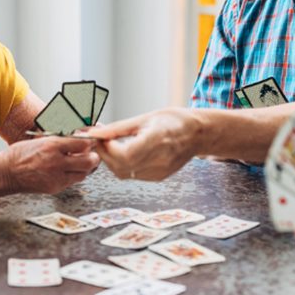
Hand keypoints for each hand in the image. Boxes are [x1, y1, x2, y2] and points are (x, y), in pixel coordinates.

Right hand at [0, 136, 99, 193]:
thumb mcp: (42, 140)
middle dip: (93, 157)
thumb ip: (62, 139)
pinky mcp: (55, 188)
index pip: (83, 143)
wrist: (7, 173)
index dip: (91, 141)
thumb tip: (82, 136)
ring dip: (85, 167)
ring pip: (84, 173)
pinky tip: (68, 170)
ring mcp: (57, 177)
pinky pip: (73, 181)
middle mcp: (56, 162)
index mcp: (52, 146)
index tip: (91, 140)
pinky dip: (74, 175)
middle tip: (91, 153)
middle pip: (89, 161)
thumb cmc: (22, 154)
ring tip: (79, 162)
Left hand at [85, 108, 200, 180]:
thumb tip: (96, 133)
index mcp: (158, 139)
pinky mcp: (159, 177)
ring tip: (110, 146)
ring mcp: (160, 171)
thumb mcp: (145, 118)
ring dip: (112, 161)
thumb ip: (118, 128)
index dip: (108, 149)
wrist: (197, 133)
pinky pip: (133, 175)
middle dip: (105, 155)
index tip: (101, 138)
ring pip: (124, 173)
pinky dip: (123, 165)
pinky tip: (123, 153)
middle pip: (121, 167)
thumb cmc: (174, 121)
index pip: (125, 155)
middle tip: (100, 141)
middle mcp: (160, 159)